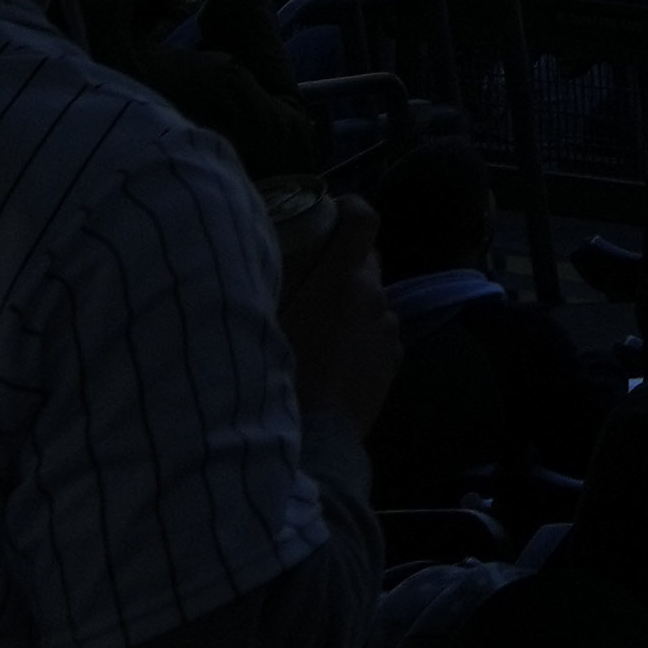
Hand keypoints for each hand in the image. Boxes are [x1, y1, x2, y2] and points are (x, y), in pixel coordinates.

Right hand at [277, 196, 400, 445]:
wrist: (317, 439)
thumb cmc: (282, 376)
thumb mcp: (266, 325)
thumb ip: (271, 291)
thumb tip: (251, 269)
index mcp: (342, 278)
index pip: (363, 218)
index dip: (350, 209)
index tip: (331, 214)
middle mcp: (374, 294)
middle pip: (367, 260)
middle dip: (344, 263)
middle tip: (312, 280)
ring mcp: (389, 327)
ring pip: (373, 300)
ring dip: (353, 304)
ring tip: (321, 330)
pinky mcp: (395, 358)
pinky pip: (379, 334)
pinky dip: (363, 336)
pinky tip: (337, 359)